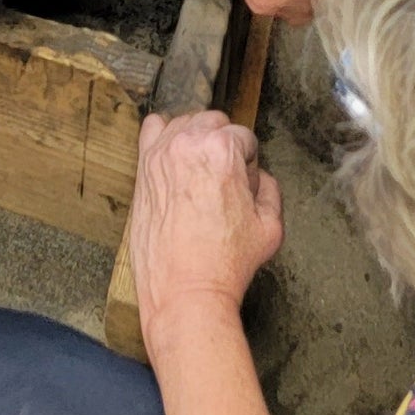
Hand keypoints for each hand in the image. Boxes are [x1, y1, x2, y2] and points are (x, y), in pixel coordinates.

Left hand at [128, 111, 282, 338]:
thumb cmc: (225, 263)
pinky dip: (164, 136)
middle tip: (225, 182)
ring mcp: (161, 153)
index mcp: (222, 151)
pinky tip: (174, 159)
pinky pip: (152, 129)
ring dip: (196, 141)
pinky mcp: (143, 168)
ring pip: (184, 123)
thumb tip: (259, 177)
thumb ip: (270, 189)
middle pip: (214, 123)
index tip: (244, 186)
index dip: (249, 163)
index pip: (244, 137)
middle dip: (224, 148)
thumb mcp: (271, 227)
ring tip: (201, 175)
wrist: (186, 291)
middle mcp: (189, 143)